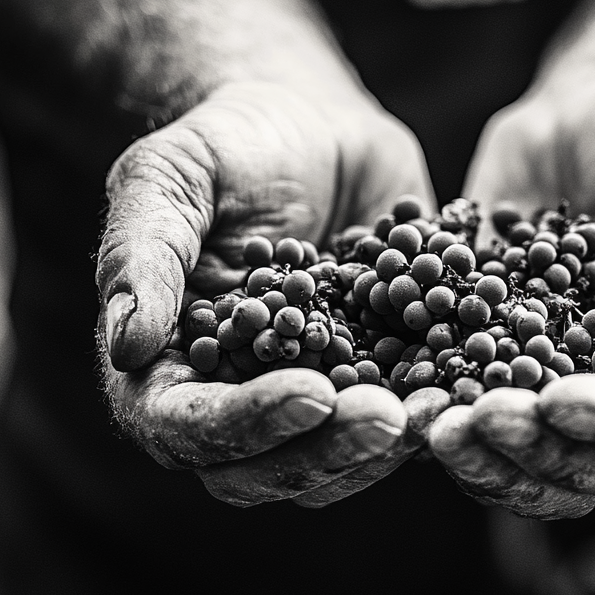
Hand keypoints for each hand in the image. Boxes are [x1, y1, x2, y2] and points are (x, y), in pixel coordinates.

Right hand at [98, 81, 444, 505]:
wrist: (316, 124)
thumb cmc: (228, 144)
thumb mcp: (171, 177)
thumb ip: (142, 255)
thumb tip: (124, 347)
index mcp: (165, 366)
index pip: (183, 428)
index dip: (242, 425)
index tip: (309, 393)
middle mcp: (231, 400)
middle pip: (261, 471)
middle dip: (324, 452)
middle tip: (383, 416)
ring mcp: (308, 399)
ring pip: (334, 467)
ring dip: (381, 450)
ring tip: (431, 409)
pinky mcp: (374, 385)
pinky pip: (398, 426)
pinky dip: (430, 418)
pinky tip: (470, 389)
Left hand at [430, 72, 594, 517]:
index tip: (563, 402)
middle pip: (584, 468)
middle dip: (532, 452)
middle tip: (481, 420)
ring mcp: (546, 385)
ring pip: (516, 458)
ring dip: (476, 454)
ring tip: (432, 424)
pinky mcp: (484, 358)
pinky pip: (457, 403)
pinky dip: (427, 412)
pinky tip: (396, 394)